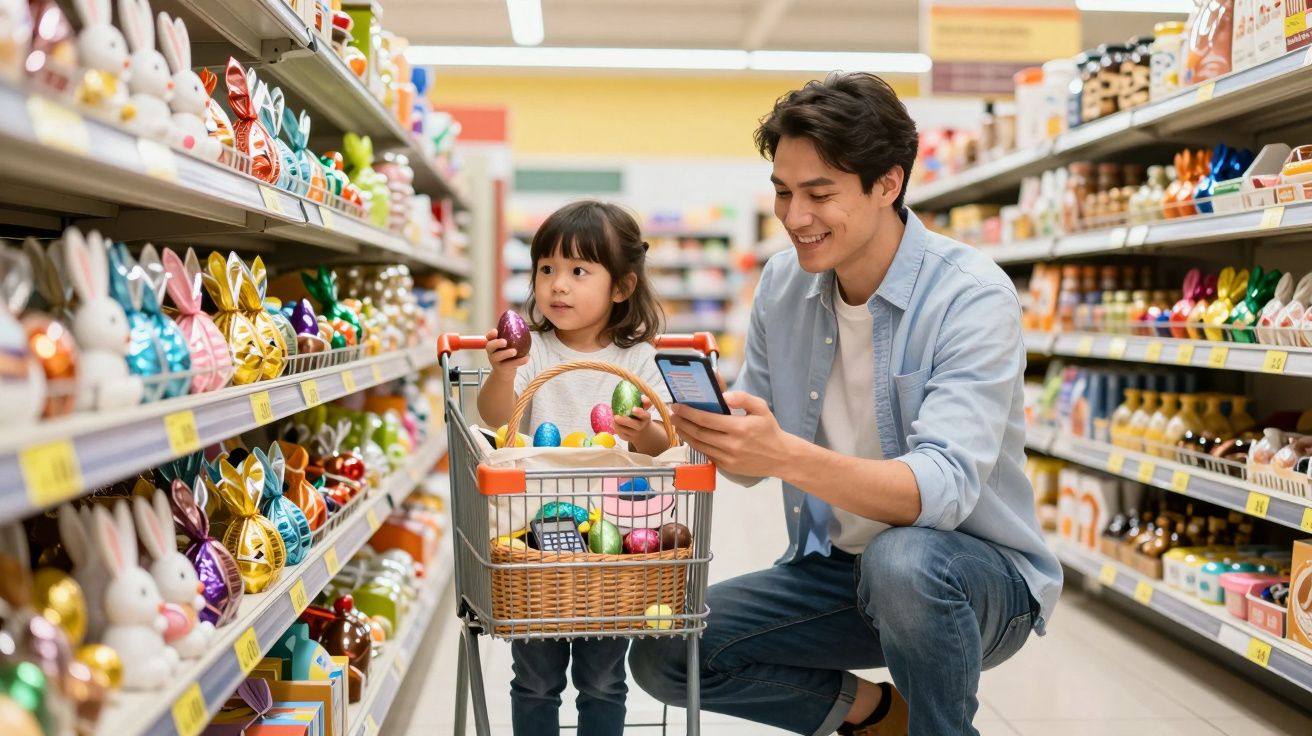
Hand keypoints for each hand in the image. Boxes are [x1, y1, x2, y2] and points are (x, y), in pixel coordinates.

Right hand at [484, 329, 528, 374]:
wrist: (505, 374)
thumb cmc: (507, 357)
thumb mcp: (507, 347)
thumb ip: (512, 338)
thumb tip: (524, 324)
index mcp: (493, 345)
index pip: (489, 338)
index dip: (490, 334)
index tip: (496, 331)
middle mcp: (492, 353)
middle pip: (489, 347)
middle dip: (496, 343)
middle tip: (505, 342)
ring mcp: (496, 362)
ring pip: (497, 357)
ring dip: (506, 353)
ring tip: (514, 351)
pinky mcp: (502, 369)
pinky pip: (510, 365)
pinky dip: (519, 361)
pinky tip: (527, 357)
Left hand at [612, 396, 653, 443]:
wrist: (644, 432)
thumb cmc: (642, 416)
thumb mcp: (645, 408)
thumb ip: (645, 401)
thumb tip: (641, 396)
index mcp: (646, 417)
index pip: (644, 415)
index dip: (639, 412)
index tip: (633, 409)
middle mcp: (641, 426)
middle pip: (634, 425)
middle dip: (624, 421)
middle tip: (615, 416)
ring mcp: (635, 434)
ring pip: (625, 430)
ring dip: (617, 424)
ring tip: (613, 418)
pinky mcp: (629, 438)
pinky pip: (621, 434)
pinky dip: (616, 429)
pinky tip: (614, 423)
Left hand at [669, 391, 788, 477]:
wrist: (781, 457)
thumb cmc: (769, 430)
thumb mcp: (761, 408)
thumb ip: (742, 398)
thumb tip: (723, 395)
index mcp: (739, 427)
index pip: (707, 419)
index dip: (689, 412)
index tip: (677, 406)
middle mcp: (732, 444)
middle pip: (699, 433)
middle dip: (682, 423)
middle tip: (672, 415)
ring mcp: (728, 458)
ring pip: (700, 445)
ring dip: (686, 435)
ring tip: (677, 425)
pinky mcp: (726, 467)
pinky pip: (707, 454)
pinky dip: (696, 445)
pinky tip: (691, 437)